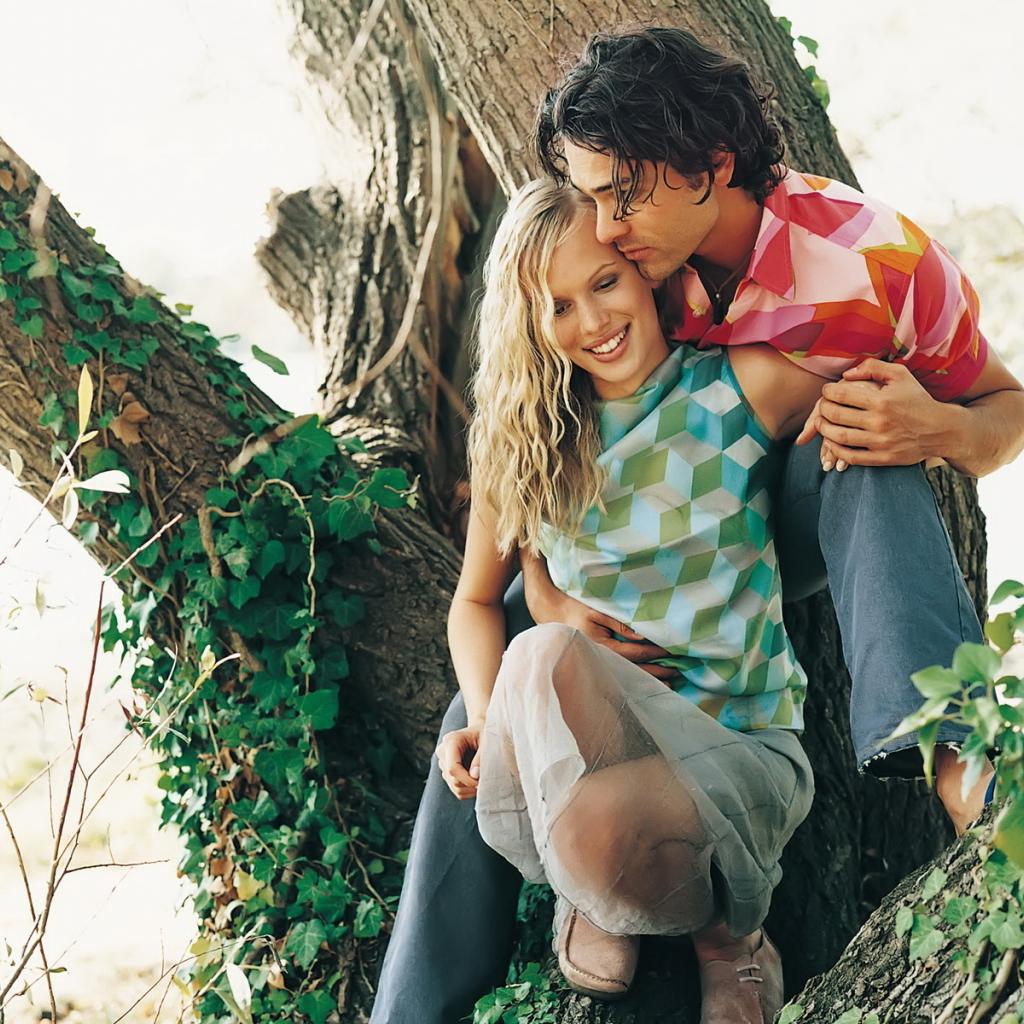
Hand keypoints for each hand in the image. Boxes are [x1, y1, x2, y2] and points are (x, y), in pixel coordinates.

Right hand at [436, 724, 484, 799]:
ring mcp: (443, 763)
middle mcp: (443, 752)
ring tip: (483, 778)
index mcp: (451, 740)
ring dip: (471, 788)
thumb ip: (480, 758)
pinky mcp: (447, 772)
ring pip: (454, 786)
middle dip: (471, 783)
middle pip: (453, 779)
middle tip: (486, 779)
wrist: (481, 732)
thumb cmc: (486, 734)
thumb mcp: (487, 742)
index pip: (452, 768)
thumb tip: (474, 776)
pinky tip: (478, 780)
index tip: (481, 782)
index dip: (467, 779)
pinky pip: (456, 790)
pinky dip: (469, 790)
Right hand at [534, 590, 676, 682]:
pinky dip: (637, 679)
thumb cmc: (576, 609)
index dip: (656, 652)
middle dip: (658, 672)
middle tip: (679, 672)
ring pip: (629, 676)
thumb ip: (619, 622)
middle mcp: (601, 659)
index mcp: (602, 646)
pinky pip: (621, 674)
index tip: (674, 651)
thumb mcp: (596, 611)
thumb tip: (641, 634)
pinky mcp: (598, 664)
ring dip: (650, 680)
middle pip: (635, 670)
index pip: (636, 652)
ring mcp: (598, 664)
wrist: (553, 615)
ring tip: (671, 684)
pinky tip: (650, 683)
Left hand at [795, 359, 945, 468]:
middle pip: (837, 416)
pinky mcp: (882, 458)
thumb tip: (845, 375)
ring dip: (824, 430)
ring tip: (820, 423)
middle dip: (822, 409)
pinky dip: (835, 449)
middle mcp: (879, 422)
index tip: (826, 391)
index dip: (828, 392)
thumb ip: (873, 367)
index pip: (842, 395)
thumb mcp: (900, 375)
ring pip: (840, 437)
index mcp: (882, 400)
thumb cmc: (917, 399)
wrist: (941, 429)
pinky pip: (850, 457)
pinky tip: (830, 441)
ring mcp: (880, 442)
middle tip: (821, 406)